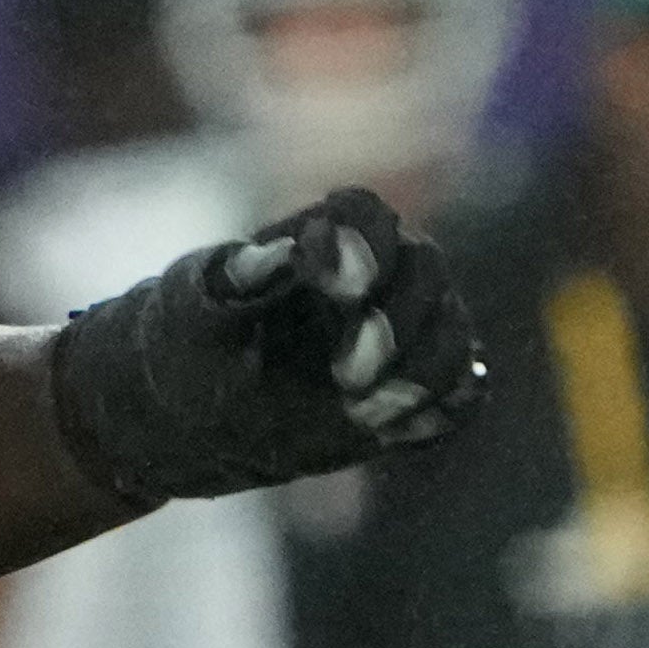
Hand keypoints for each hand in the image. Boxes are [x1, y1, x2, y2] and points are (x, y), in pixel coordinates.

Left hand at [41, 184, 485, 506]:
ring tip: (361, 409)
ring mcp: (404, 333)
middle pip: (425, 271)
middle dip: (398, 321)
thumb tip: (281, 253)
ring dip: (421, 373)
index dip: (366, 246)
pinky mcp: (414, 393)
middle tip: (346, 373)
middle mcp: (377, 276)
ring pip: (452, 336)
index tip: (340, 288)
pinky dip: (437, 411)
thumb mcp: (192, 315)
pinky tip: (390, 431)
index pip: (368, 216)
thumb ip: (237, 280)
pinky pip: (461, 395)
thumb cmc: (187, 347)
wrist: (189, 416)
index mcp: (322, 239)